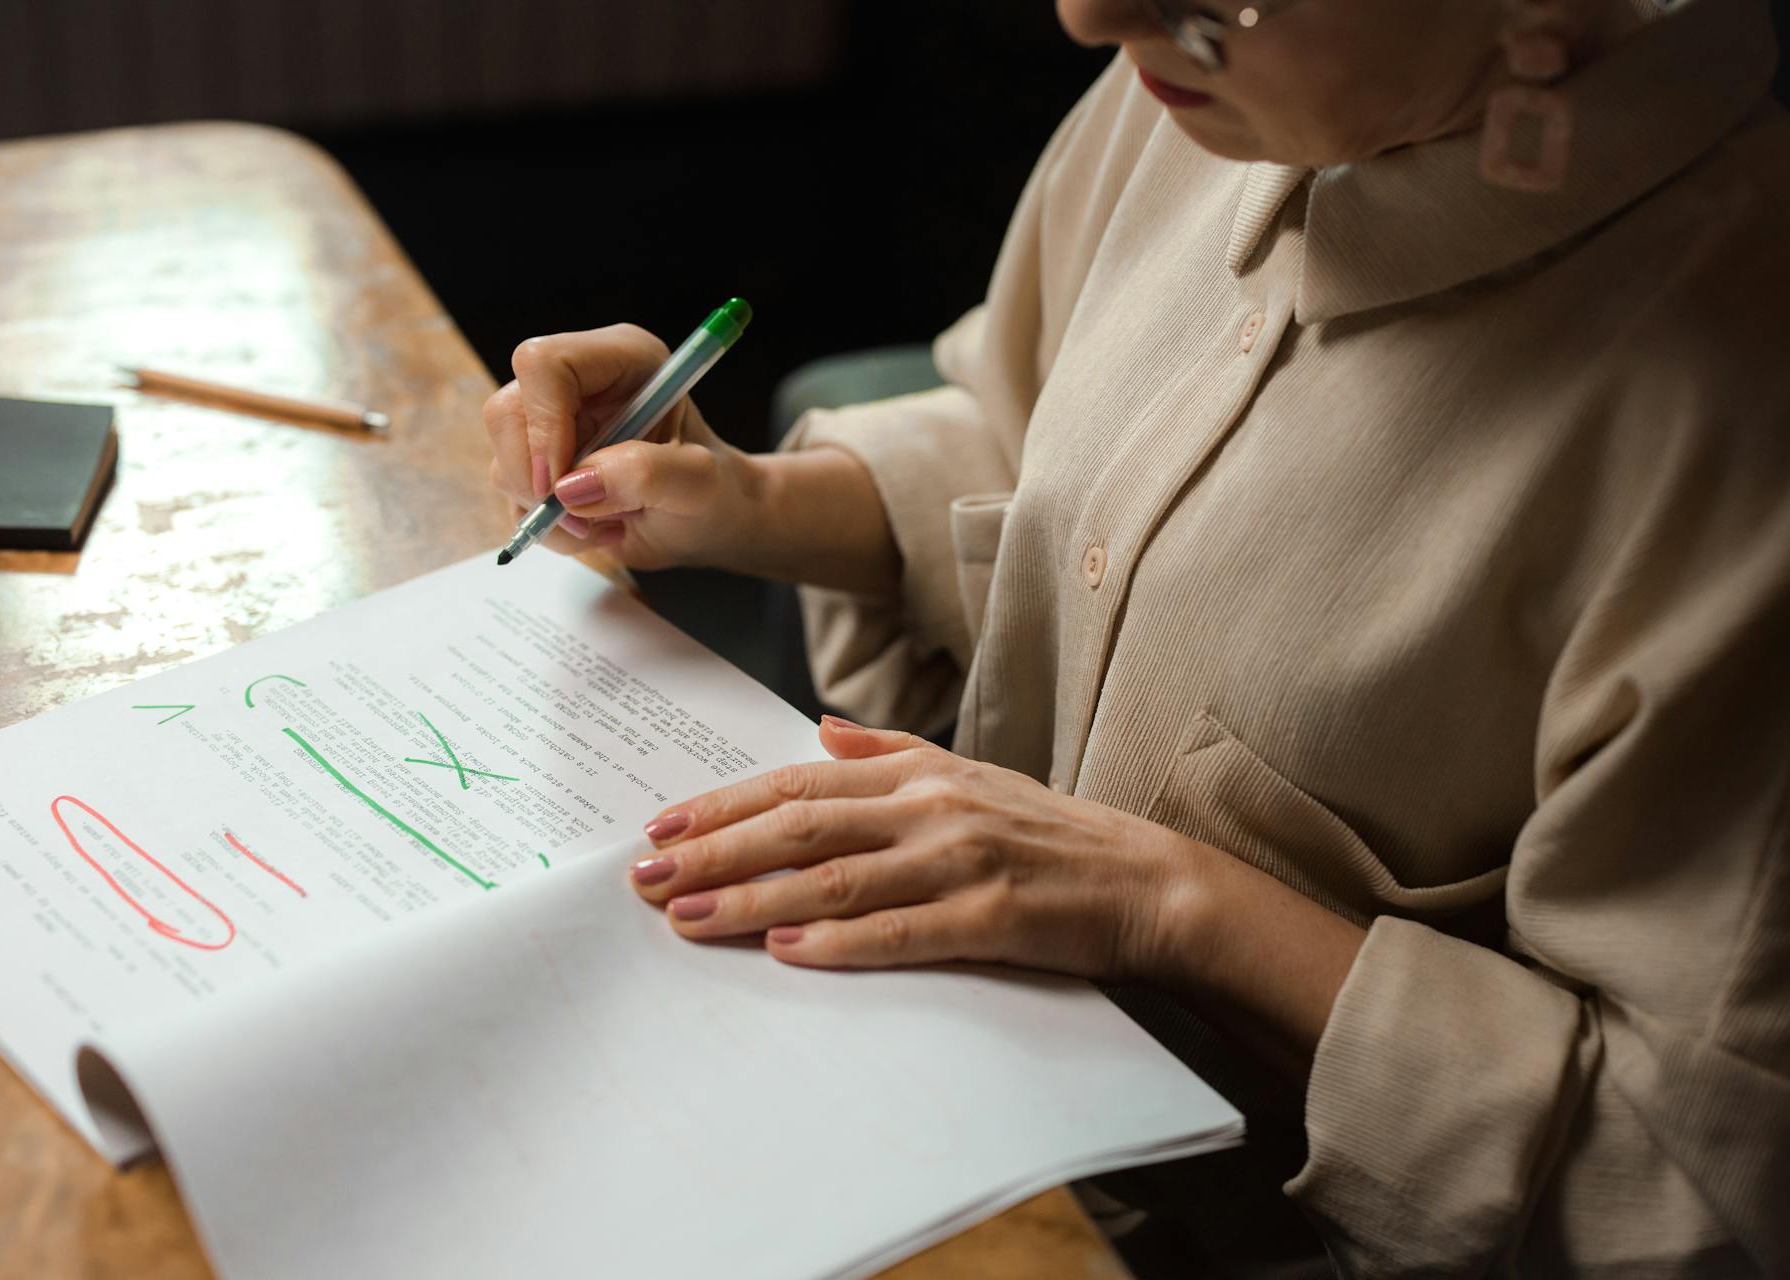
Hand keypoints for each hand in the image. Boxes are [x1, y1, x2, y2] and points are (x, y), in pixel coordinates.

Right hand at [483, 324, 761, 569]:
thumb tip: (574, 486)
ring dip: (550, 513)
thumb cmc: (713, 492)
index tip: (561, 482)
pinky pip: (513, 498)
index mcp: (621, 359)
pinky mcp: (541, 464)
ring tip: (608, 523)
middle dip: (535, 477)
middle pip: (506, 413)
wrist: (708, 521)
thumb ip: (646, 474)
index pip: (545, 365)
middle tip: (582, 515)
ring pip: (504, 463)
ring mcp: (553, 424)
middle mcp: (579, 384)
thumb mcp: (698, 485)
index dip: (543, 424)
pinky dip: (549, 528)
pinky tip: (595, 527)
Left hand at [627, 716, 1212, 979]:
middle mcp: (930, 808)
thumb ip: (889, 750)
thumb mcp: (969, 772)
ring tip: (685, 918)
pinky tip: (784, 952)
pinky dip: (837, 943)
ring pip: (832, 879)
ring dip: (750, 899)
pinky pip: (899, 931)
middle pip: (799, 825)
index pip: (799, 780)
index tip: (663, 825)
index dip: (725, 803)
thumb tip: (819, 725)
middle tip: (645, 876)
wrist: (1145, 879)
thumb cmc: (1050, 832)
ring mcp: (960, 861)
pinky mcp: (990, 918)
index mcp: (919, 773)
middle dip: (713, 851)